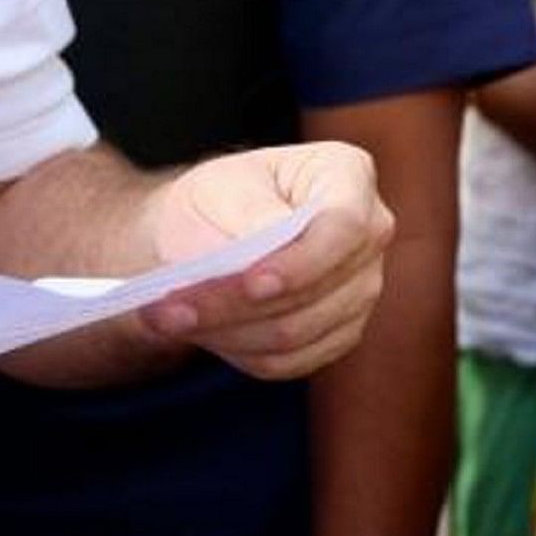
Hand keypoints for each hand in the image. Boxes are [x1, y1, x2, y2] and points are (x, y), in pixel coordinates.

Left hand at [142, 143, 393, 380]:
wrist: (201, 236)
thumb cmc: (213, 201)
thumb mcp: (218, 188)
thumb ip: (248, 216)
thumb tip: (267, 255)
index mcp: (347, 175)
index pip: (343, 226)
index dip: (300, 263)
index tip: (251, 282)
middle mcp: (369, 234)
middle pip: (318, 290)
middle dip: (237, 305)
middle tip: (166, 308)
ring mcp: (361, 288)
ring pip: (298, 332)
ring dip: (226, 330)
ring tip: (167, 318)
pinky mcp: (340, 333)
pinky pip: (290, 361)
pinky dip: (238, 351)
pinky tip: (201, 330)